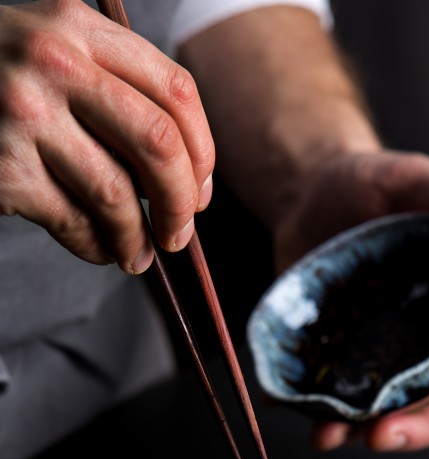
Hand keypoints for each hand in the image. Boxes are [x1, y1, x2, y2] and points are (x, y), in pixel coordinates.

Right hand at [0, 0, 214, 273]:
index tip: (201, 192)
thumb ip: (113, 91)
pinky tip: (100, 249)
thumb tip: (184, 179)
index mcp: (80, 27)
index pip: (175, 91)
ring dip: (137, 237)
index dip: (203, 152)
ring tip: (138, 255)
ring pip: (116, 194)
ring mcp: (25, 113)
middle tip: (179, 234)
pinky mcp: (4, 166)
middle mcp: (55, 61)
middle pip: (158, 144)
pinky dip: (95, 246)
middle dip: (181, 203)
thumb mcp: (55, 54)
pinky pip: (73, 221)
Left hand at [272, 149, 428, 451]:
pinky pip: (333, 399)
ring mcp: (380, 355)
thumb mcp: (407, 178)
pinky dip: (314, 413)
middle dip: (421, 426)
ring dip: (361, 432)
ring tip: (328, 436)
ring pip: (387, 412)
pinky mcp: (337, 361)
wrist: (308, 197)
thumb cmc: (369, 185)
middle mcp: (425, 338)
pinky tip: (291, 413)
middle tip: (384, 434)